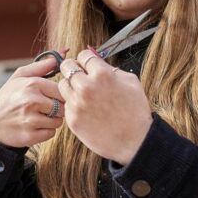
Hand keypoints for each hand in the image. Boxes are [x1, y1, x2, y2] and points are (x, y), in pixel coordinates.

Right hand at [0, 57, 64, 146]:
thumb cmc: (7, 97)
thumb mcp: (20, 76)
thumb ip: (43, 65)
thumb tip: (64, 52)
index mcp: (33, 84)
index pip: (63, 90)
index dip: (58, 95)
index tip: (50, 97)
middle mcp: (32, 101)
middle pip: (62, 107)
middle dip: (56, 109)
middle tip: (43, 109)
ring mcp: (31, 120)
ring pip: (58, 122)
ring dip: (51, 121)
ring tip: (37, 117)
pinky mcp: (30, 136)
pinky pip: (51, 134)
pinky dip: (45, 132)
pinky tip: (34, 127)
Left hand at [57, 49, 151, 164]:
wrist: (134, 142)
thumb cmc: (135, 112)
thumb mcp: (131, 82)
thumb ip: (111, 68)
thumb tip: (96, 59)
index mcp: (102, 75)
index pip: (83, 55)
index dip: (87, 59)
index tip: (89, 64)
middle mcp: (86, 87)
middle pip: (67, 66)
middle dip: (74, 68)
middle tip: (80, 74)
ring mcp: (77, 104)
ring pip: (62, 84)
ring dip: (71, 85)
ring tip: (82, 93)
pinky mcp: (72, 119)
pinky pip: (66, 104)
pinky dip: (73, 104)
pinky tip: (85, 109)